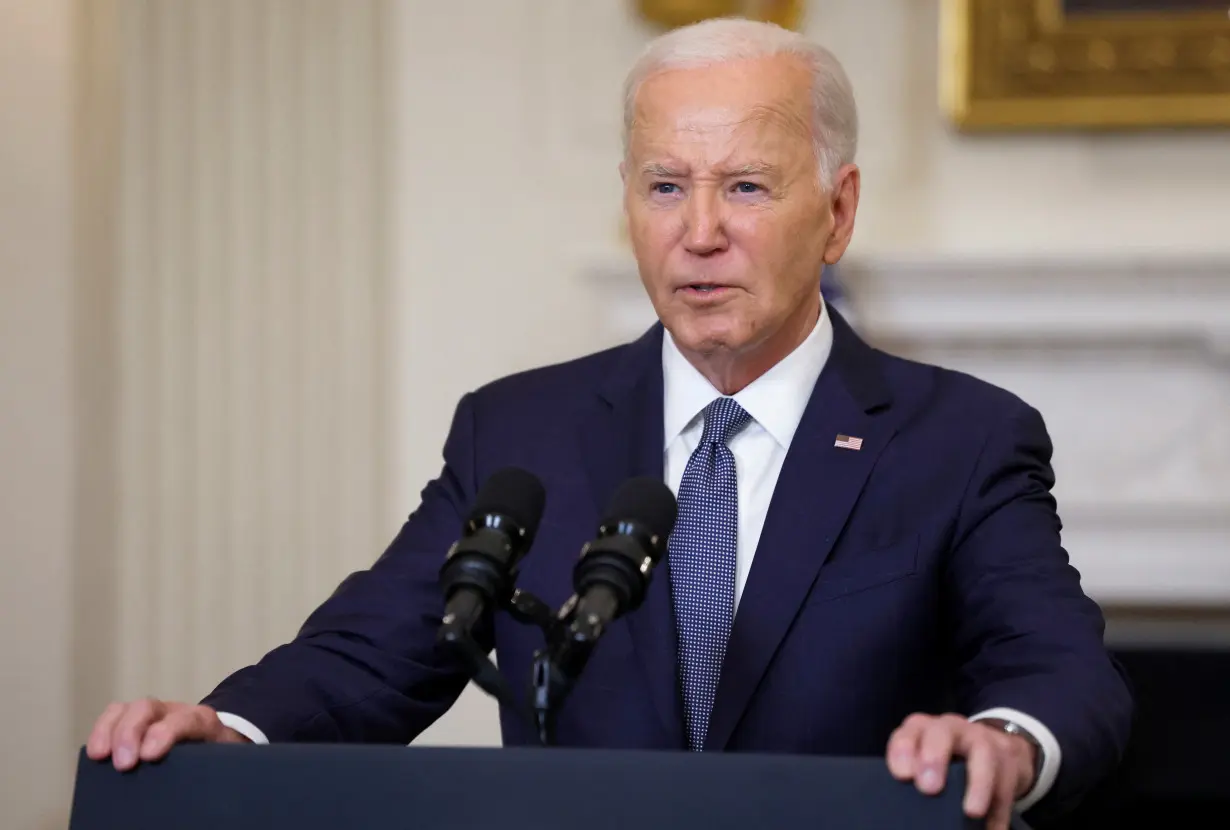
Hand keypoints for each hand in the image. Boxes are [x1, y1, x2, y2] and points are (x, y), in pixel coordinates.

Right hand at [86, 699, 248, 770]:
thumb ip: (208, 771)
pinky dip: (102, 730)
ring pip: (128, 708)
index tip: (149, 756)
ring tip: (99, 757)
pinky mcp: (136, 719)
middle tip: (123, 765)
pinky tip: (96, 753)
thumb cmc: (216, 757)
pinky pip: (114, 715)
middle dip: (130, 733)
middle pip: (148, 707)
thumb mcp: (220, 763)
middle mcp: (175, 711)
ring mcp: (153, 713)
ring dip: (109, 731)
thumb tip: (193, 798)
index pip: (186, 719)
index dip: (166, 733)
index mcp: (203, 721)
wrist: (218, 742)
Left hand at [886, 713, 1036, 829]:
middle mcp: (951, 728)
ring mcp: (982, 740)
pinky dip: (1000, 808)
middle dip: (934, 757)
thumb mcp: (922, 758)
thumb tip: (899, 808)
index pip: (909, 731)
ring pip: (983, 754)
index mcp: (923, 729)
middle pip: (941, 732)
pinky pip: (1006, 781)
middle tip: (929, 788)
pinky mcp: (1008, 759)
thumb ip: (913, 774)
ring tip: (971, 811)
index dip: (904, 750)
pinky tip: (992, 828)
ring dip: (978, 784)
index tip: (902, 775)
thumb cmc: (942, 760)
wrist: (990, 748)